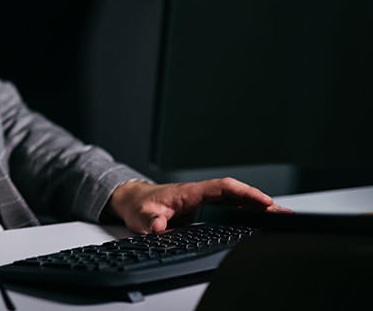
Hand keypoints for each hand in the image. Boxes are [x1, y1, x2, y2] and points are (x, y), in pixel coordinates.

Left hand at [108, 178, 292, 233]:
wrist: (132, 201)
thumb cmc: (138, 205)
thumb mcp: (141, 216)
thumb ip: (150, 222)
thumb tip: (158, 227)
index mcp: (190, 192)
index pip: (223, 188)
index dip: (245, 192)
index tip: (264, 200)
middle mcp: (200, 194)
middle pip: (236, 194)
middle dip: (259, 201)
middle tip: (282, 213)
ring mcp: (203, 200)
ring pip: (235, 200)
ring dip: (256, 206)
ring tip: (279, 217)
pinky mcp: (203, 209)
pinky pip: (229, 207)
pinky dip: (246, 210)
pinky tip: (259, 218)